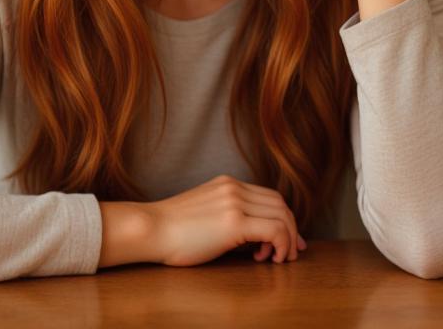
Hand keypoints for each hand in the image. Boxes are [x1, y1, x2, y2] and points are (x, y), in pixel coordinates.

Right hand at [148, 174, 307, 266]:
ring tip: (275, 259)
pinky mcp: (233, 222)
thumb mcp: (205, 211)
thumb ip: (227, 213)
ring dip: (287, 239)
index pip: (269, 196)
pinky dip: (281, 245)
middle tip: (288, 253)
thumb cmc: (172, 230)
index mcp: (228, 184)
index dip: (283, 218)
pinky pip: (274, 230)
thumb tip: (252, 236)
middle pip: (280, 203)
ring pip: (282, 215)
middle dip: (291, 229)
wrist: (151, 229)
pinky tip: (269, 259)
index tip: (285, 241)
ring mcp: (234, 202)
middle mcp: (234, 188)